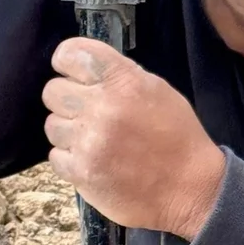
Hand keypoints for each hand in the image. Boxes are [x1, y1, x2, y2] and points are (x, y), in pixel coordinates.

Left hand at [43, 38, 225, 239]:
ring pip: (52, 125)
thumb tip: (88, 73)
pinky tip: (95, 161)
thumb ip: (123, 77)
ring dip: (70, 132)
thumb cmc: (178, 138)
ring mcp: (89, 142)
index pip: (71, 54)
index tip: (73, 74)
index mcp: (125, 82)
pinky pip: (56, 155)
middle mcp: (103, 107)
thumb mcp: (160, 93)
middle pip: (53, 91)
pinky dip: (72, 159)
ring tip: (96, 142)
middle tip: (90, 114)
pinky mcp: (80, 172)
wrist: (191, 191)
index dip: (67, 62)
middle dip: (68, 100)